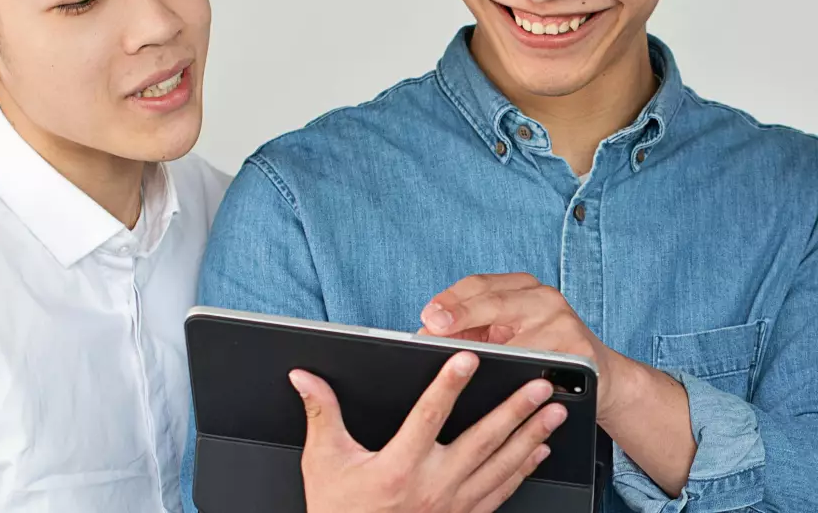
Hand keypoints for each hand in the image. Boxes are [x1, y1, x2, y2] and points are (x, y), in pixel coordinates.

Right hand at [290, 350, 566, 512]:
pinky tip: (538, 450)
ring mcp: (454, 505)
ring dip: (530, 436)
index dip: (449, 384)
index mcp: (399, 467)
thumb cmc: (339, 511)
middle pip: (482, 441)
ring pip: (501, 465)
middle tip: (538, 385)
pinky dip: (523, 469)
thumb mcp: (324, 462)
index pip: (429, 415)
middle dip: (514, 410)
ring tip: (551, 411)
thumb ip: (321, 414)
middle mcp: (433, 486)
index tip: (467, 359)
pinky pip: (502, 491)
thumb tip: (305, 378)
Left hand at [417, 273, 624, 422]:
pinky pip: (541, 363)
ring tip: (457, 359)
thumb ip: (470, 329)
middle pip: (493, 300)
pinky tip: (498, 380)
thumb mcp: (506, 333)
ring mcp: (563, 320)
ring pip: (515, 333)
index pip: (477, 285)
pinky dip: (518, 373)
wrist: (601, 377)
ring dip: (485, 350)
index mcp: (520, 287)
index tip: (426, 315)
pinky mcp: (578, 349)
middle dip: (459, 314)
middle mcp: (542, 296)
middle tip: (432, 327)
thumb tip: (426, 333)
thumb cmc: (542, 352)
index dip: (449, 300)